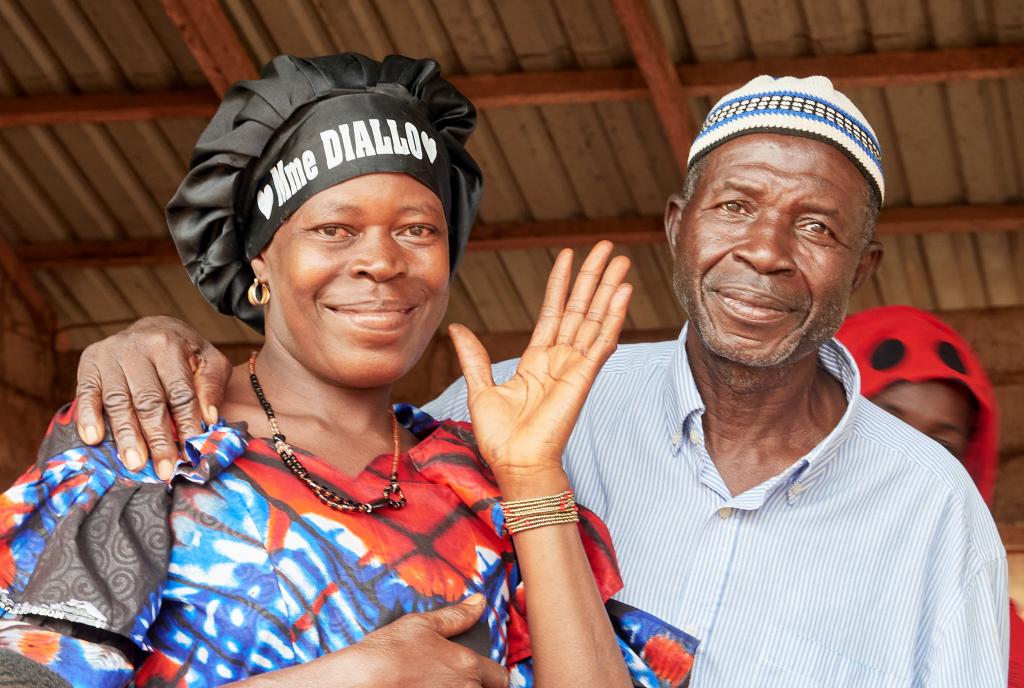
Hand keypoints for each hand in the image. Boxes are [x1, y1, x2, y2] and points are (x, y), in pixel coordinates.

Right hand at [74, 316, 230, 479]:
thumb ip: (212, 386)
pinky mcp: (89, 363)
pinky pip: (86, 393)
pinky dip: (89, 416)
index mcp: (170, 344)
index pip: (179, 392)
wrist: (153, 327)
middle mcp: (137, 347)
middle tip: (164, 469)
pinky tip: (94, 439)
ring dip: (126, 436)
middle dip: (157, 438)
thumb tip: (209, 418)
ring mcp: (110, 354)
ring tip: (135, 464)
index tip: (191, 452)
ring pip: (118, 401)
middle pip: (148, 400)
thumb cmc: (185, 352)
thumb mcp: (209, 360)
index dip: (186, 424)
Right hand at [230, 595, 507, 687]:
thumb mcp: (422, 625)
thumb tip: (479, 602)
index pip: (501, 677)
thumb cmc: (388, 652)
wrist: (360, 682)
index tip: (482, 674)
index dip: (492, 675)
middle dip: (475, 685)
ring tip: (434, 684)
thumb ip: (456, 616)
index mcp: (468, 667)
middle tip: (452, 678)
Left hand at [449, 241, 630, 493]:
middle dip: (593, 277)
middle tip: (607, 248)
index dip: (560, 283)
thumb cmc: (501, 438)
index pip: (553, 311)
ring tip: (620, 260)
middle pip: (580, 308)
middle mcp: (560, 359)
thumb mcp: (480, 388)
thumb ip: (474, 356)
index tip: (567, 256)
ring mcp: (575, 366)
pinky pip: (602, 341)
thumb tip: (457, 328)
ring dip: (608, 288)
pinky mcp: (584, 377)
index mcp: (537, 360)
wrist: (515, 464)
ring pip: (595, 318)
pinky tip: (623, 292)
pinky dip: (613, 316)